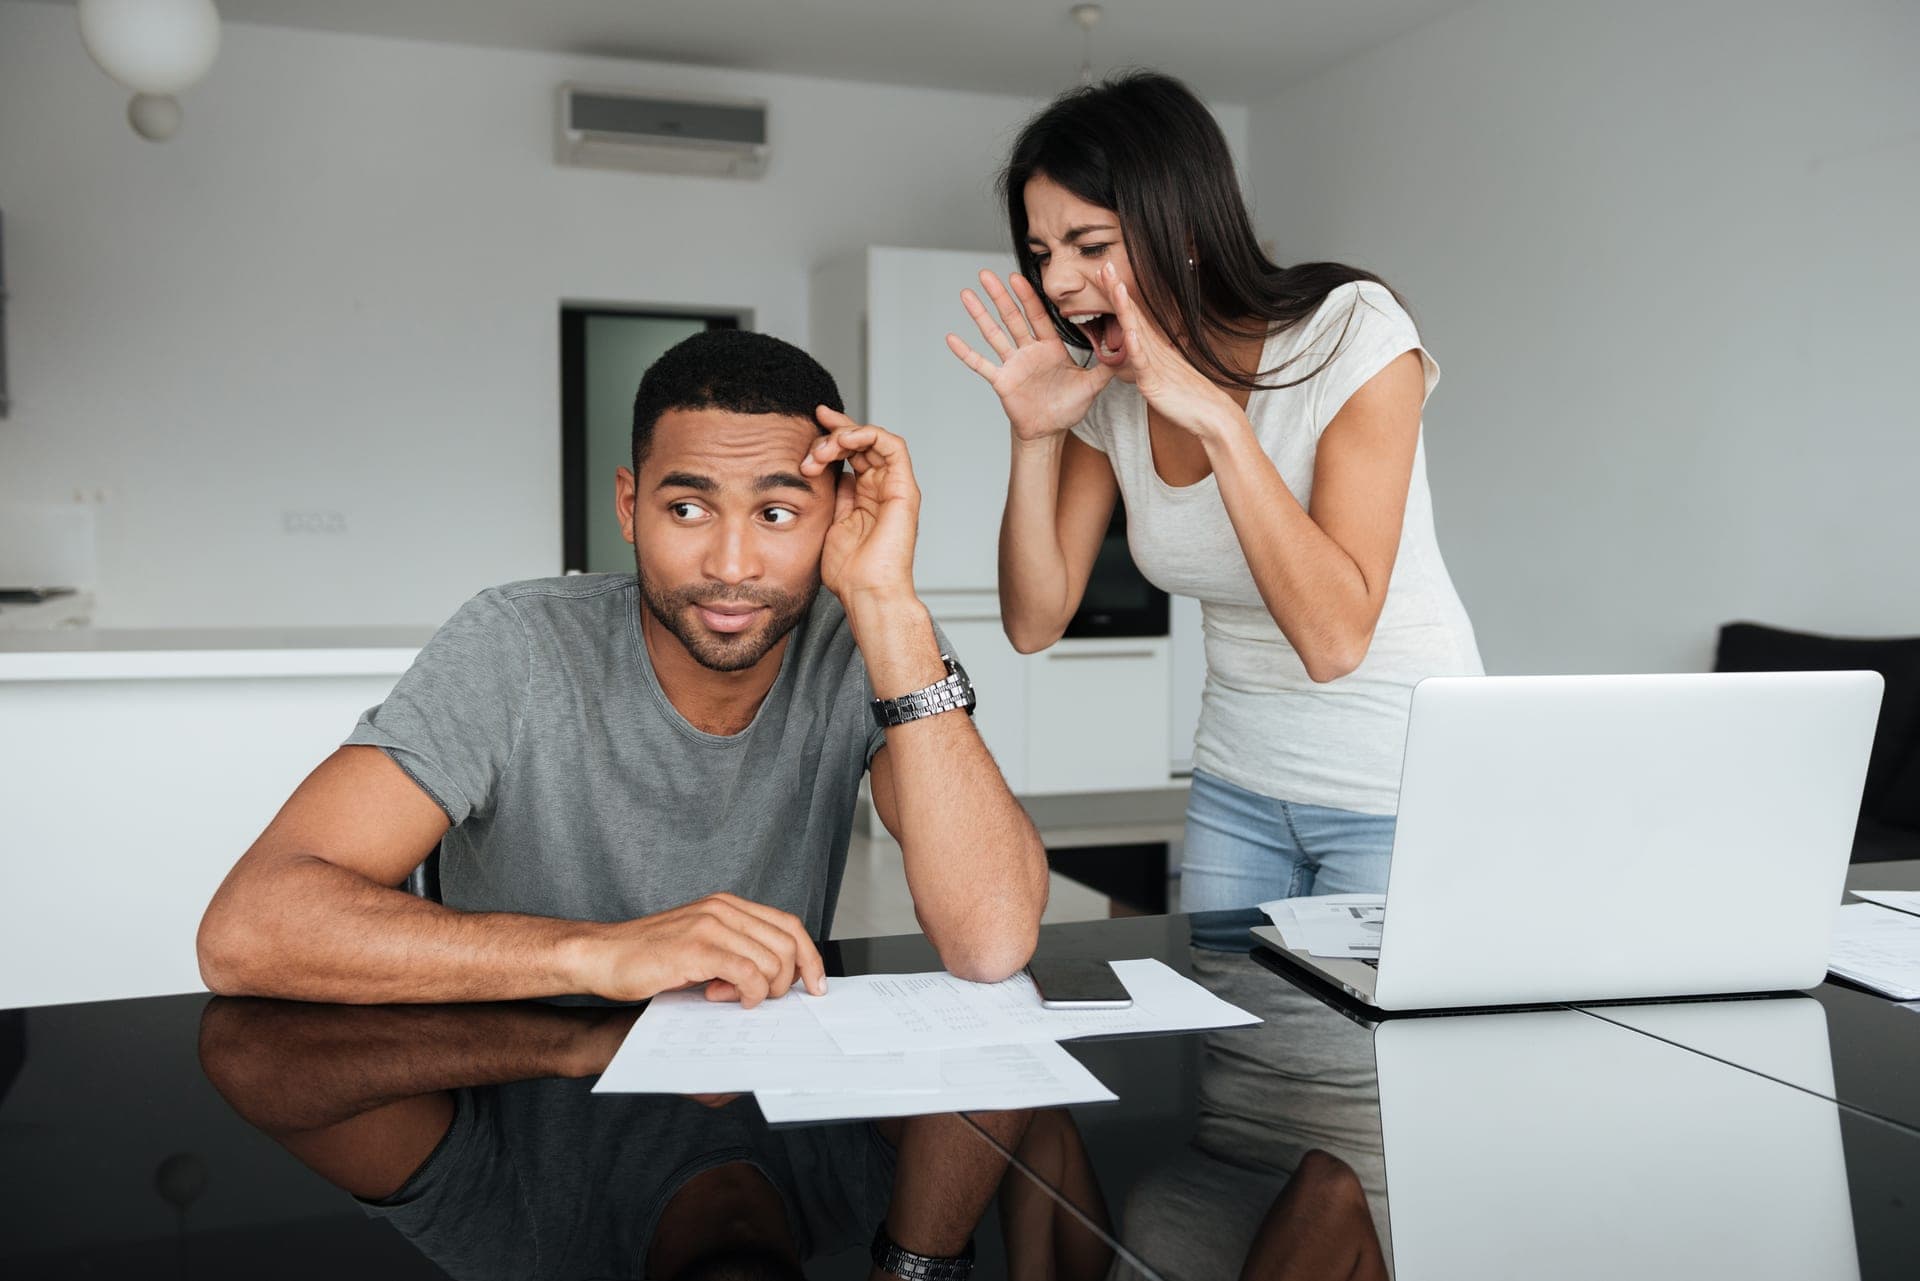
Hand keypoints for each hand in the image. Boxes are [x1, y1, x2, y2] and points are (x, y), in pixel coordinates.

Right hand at [572, 892, 826, 1007]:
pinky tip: (725, 999)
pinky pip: (748, 974)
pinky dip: (748, 994)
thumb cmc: (647, 957)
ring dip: (762, 990)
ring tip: (731, 998)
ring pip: (771, 961)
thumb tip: (776, 980)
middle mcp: (723, 909)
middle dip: (786, 981)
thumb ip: (735, 953)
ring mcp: (710, 925)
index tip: (816, 986)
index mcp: (727, 905)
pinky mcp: (697, 948)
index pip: (789, 925)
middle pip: (787, 944)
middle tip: (764, 1001)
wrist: (601, 955)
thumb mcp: (700, 946)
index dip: (810, 957)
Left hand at [801, 407, 920, 605]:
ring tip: (821, 452)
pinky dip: (868, 434)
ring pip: (874, 439)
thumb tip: (825, 472)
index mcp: (867, 496)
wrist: (865, 592)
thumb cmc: (849, 571)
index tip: (809, 426)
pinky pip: (893, 446)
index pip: (853, 453)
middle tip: (810, 448)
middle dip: (833, 434)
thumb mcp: (830, 523)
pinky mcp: (904, 490)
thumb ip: (833, 497)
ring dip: (844, 436)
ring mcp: (895, 488)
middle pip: (862, 442)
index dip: (832, 436)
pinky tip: (844, 441)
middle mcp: (883, 489)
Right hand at [946, 269, 1115, 442]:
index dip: (1028, 296)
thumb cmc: (1069, 407)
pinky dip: (966, 353)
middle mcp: (1028, 351)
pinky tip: (952, 338)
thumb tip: (1129, 348)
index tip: (1018, 275)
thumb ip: (1108, 366)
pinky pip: (981, 365)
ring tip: (966, 294)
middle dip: (999, 295)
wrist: (1050, 431)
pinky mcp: (1001, 381)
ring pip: (993, 334)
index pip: (1037, 316)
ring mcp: (1012, 365)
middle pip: (1011, 318)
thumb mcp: (1093, 385)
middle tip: (986, 273)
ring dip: (979, 315)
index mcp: (1049, 347)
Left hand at [1105, 262, 1242, 442]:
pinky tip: (1131, 331)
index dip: (1118, 295)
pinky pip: (1144, 362)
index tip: (1105, 275)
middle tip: (1104, 266)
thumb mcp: (1162, 373)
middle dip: (1117, 291)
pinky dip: (1138, 346)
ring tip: (1116, 287)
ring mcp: (1155, 363)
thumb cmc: (1187, 396)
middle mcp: (1154, 349)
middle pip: (1132, 314)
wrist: (1210, 413)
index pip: (1132, 315)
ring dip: (1126, 308)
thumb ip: (1148, 360)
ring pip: (1137, 331)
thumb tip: (1137, 351)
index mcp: (1153, 347)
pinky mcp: (1155, 381)